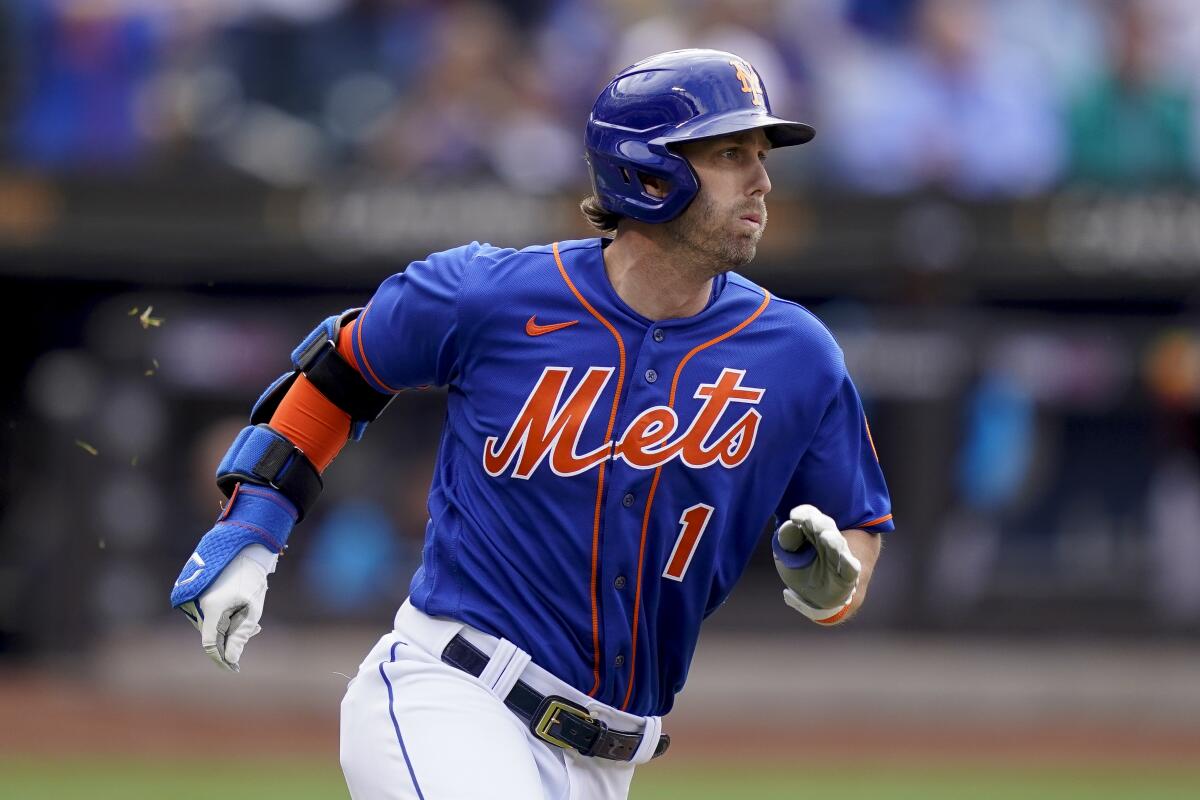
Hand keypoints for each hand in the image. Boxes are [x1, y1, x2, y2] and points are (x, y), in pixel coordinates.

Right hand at [178, 544, 276, 671]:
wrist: (244, 550)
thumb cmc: (251, 580)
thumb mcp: (252, 610)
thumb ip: (240, 636)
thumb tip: (231, 659)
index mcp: (211, 609)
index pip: (210, 644)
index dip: (221, 659)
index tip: (234, 668)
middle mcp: (196, 605)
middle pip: (211, 634)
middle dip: (231, 637)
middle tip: (255, 630)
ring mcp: (192, 598)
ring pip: (209, 623)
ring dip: (227, 625)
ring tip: (247, 612)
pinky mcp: (192, 593)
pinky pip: (205, 613)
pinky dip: (221, 615)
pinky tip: (236, 606)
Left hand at [773, 505, 860, 621]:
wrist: (812, 598)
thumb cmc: (799, 570)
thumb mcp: (786, 555)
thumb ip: (788, 539)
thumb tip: (790, 524)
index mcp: (813, 531)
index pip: (811, 516)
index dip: (804, 513)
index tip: (794, 516)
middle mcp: (828, 541)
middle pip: (826, 527)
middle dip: (817, 523)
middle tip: (808, 521)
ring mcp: (839, 557)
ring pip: (839, 545)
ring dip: (833, 540)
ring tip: (825, 536)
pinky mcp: (847, 576)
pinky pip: (851, 568)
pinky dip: (848, 564)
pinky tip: (846, 560)